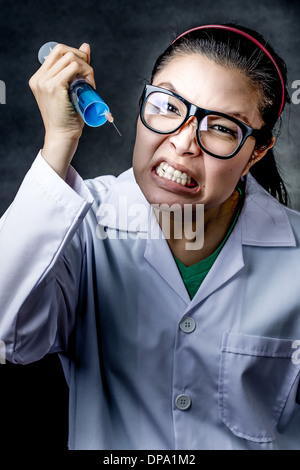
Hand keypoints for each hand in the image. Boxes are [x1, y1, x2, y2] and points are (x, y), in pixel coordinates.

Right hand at [29, 43, 95, 177]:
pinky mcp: (54, 86)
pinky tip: (89, 86)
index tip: (85, 70)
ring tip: (89, 85)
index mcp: (39, 78)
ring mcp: (45, 82)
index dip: (74, 55)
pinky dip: (85, 73)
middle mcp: (39, 78)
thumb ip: (76, 69)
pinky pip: (74, 67)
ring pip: (71, 58)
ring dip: (86, 68)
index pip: (57, 51)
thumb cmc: (68, 118)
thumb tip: (86, 46)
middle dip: (82, 59)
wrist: (62, 136)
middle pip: (63, 50)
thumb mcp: (70, 90)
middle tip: (89, 77)